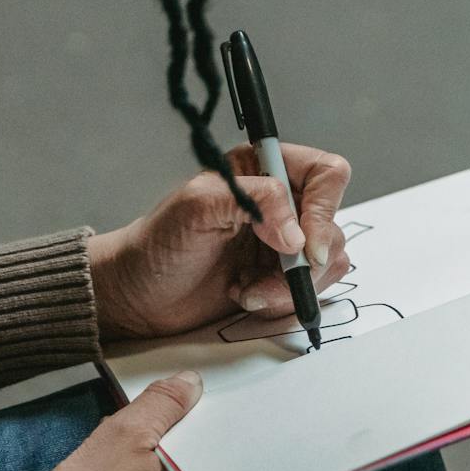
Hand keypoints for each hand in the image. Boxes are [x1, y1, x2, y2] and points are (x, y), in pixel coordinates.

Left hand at [89, 144, 354, 340]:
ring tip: (247, 290)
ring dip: (289, 286)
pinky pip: (310, 291)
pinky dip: (282, 301)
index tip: (302, 247)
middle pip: (331, 225)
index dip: (323, 210)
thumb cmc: (155, 246)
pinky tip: (246, 297)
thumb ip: (253, 200)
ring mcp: (282, 242)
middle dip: (302, 262)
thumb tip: (297, 233)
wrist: (138, 297)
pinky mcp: (280, 277)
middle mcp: (279, 202)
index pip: (326, 174)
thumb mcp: (195, 207)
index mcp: (262, 169)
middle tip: (264, 279)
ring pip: (326, 262)